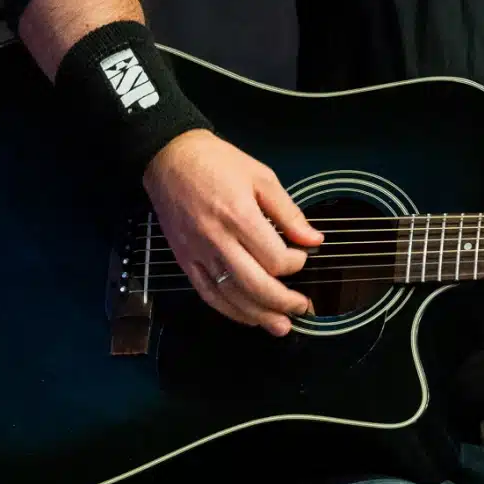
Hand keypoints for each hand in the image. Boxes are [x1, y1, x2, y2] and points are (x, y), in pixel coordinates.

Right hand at [142, 129, 325, 335]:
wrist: (169, 158)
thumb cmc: (218, 162)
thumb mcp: (262, 177)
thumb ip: (289, 213)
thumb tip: (314, 240)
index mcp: (239, 215)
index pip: (274, 257)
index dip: (296, 264)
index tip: (303, 257)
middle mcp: (217, 240)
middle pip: (255, 285)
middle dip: (283, 301)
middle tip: (303, 306)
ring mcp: (198, 253)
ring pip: (231, 296)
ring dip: (259, 316)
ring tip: (281, 325)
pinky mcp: (185, 260)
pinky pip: (208, 294)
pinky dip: (230, 311)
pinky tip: (248, 317)